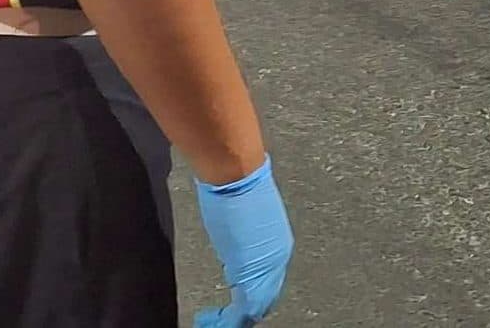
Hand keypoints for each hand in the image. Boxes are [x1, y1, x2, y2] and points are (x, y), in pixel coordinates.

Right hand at [195, 156, 293, 326]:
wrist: (235, 175)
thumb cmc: (236, 185)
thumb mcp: (245, 216)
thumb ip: (246, 236)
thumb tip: (237, 237)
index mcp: (279, 243)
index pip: (270, 281)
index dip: (253, 297)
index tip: (235, 306)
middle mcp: (279, 257)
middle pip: (266, 298)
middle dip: (246, 313)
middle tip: (222, 319)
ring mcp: (268, 267)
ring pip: (256, 307)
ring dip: (234, 319)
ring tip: (212, 322)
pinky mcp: (251, 274)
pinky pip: (243, 311)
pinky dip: (225, 321)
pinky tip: (210, 320)